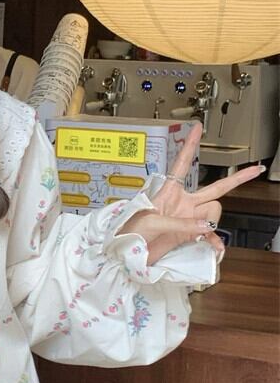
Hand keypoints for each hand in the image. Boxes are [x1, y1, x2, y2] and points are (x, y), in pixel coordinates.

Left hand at [117, 122, 263, 265]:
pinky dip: (213, 241)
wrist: (127, 254)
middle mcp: (182, 202)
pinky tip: (214, 248)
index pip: (182, 164)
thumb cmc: (131, 232)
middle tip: (255, 169)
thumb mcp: (151, 221)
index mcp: (169, 192)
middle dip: (237, 179)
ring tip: (195, 231)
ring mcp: (188, 218)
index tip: (197, 128)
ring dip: (210, 222)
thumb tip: (204, 225)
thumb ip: (179, 223)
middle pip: (215, 188)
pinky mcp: (189, 234)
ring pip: (214, 213)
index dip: (190, 145)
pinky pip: (210, 235)